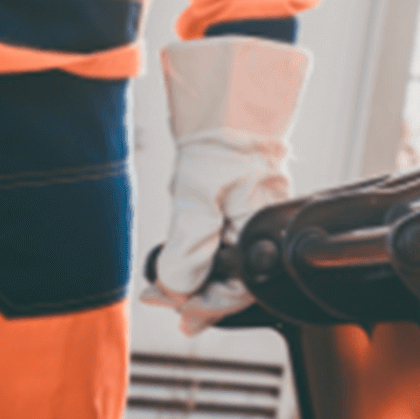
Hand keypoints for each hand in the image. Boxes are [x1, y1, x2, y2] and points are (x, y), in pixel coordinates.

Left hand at [141, 35, 310, 334]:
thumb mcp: (198, 197)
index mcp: (262, 231)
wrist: (232, 102)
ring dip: (193, 280)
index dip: (206, 306)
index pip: (241, 288)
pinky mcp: (241, 207)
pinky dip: (200, 259)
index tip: (178, 316)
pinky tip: (180, 263)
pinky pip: (224, 245)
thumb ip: (190, 248)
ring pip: (226, 265)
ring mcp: (252, 218)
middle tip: (157, 301)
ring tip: (160, 289)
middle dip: (195, 297)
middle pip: (234, 281)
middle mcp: (262, 229)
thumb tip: (178, 289)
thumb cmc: (223, 142)